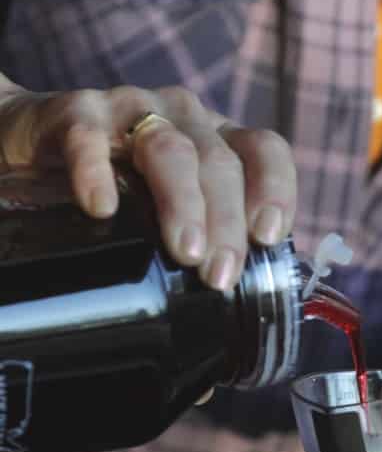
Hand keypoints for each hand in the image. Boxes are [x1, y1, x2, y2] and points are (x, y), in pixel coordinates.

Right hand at [0, 78, 296, 289]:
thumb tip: (222, 343)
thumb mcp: (173, 215)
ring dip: (182, 202)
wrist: (35, 146)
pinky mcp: (76, 112)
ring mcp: (132, 109)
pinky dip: (96, 170)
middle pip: (219, 162)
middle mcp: (184, 117)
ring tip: (186, 253)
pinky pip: (88, 136)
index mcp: (219, 140)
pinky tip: (102, 208)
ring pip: (169, 149)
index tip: (268, 236)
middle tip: (219, 275)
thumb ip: (204, 250)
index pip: (264, 151)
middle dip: (226, 223)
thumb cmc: (123, 190)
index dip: (275, 189)